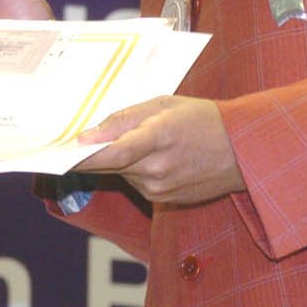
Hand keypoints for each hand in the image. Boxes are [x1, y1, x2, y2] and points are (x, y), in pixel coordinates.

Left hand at [73, 96, 244, 204]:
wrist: (242, 151)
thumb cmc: (203, 119)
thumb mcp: (164, 105)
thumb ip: (125, 118)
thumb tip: (89, 135)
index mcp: (159, 137)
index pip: (112, 152)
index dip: (84, 154)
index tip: (65, 148)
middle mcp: (158, 169)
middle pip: (110, 165)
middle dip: (94, 154)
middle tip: (77, 141)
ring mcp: (161, 189)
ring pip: (122, 174)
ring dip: (119, 160)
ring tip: (138, 140)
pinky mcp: (164, 201)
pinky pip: (137, 184)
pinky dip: (135, 170)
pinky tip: (151, 157)